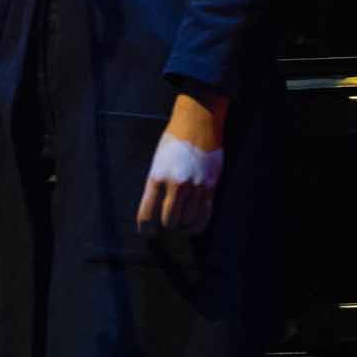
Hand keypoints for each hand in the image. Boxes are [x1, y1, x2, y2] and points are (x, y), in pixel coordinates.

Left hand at [137, 90, 226, 234]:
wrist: (197, 124)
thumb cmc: (172, 142)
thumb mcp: (156, 162)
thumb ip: (156, 186)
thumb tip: (155, 211)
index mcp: (156, 177)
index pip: (147, 213)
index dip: (146, 228)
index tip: (147, 233)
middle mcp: (176, 185)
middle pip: (168, 221)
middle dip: (164, 226)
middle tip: (163, 225)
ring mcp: (195, 187)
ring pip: (187, 221)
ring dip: (181, 225)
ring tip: (178, 222)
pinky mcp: (211, 187)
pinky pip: (205, 215)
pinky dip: (197, 225)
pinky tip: (191, 226)